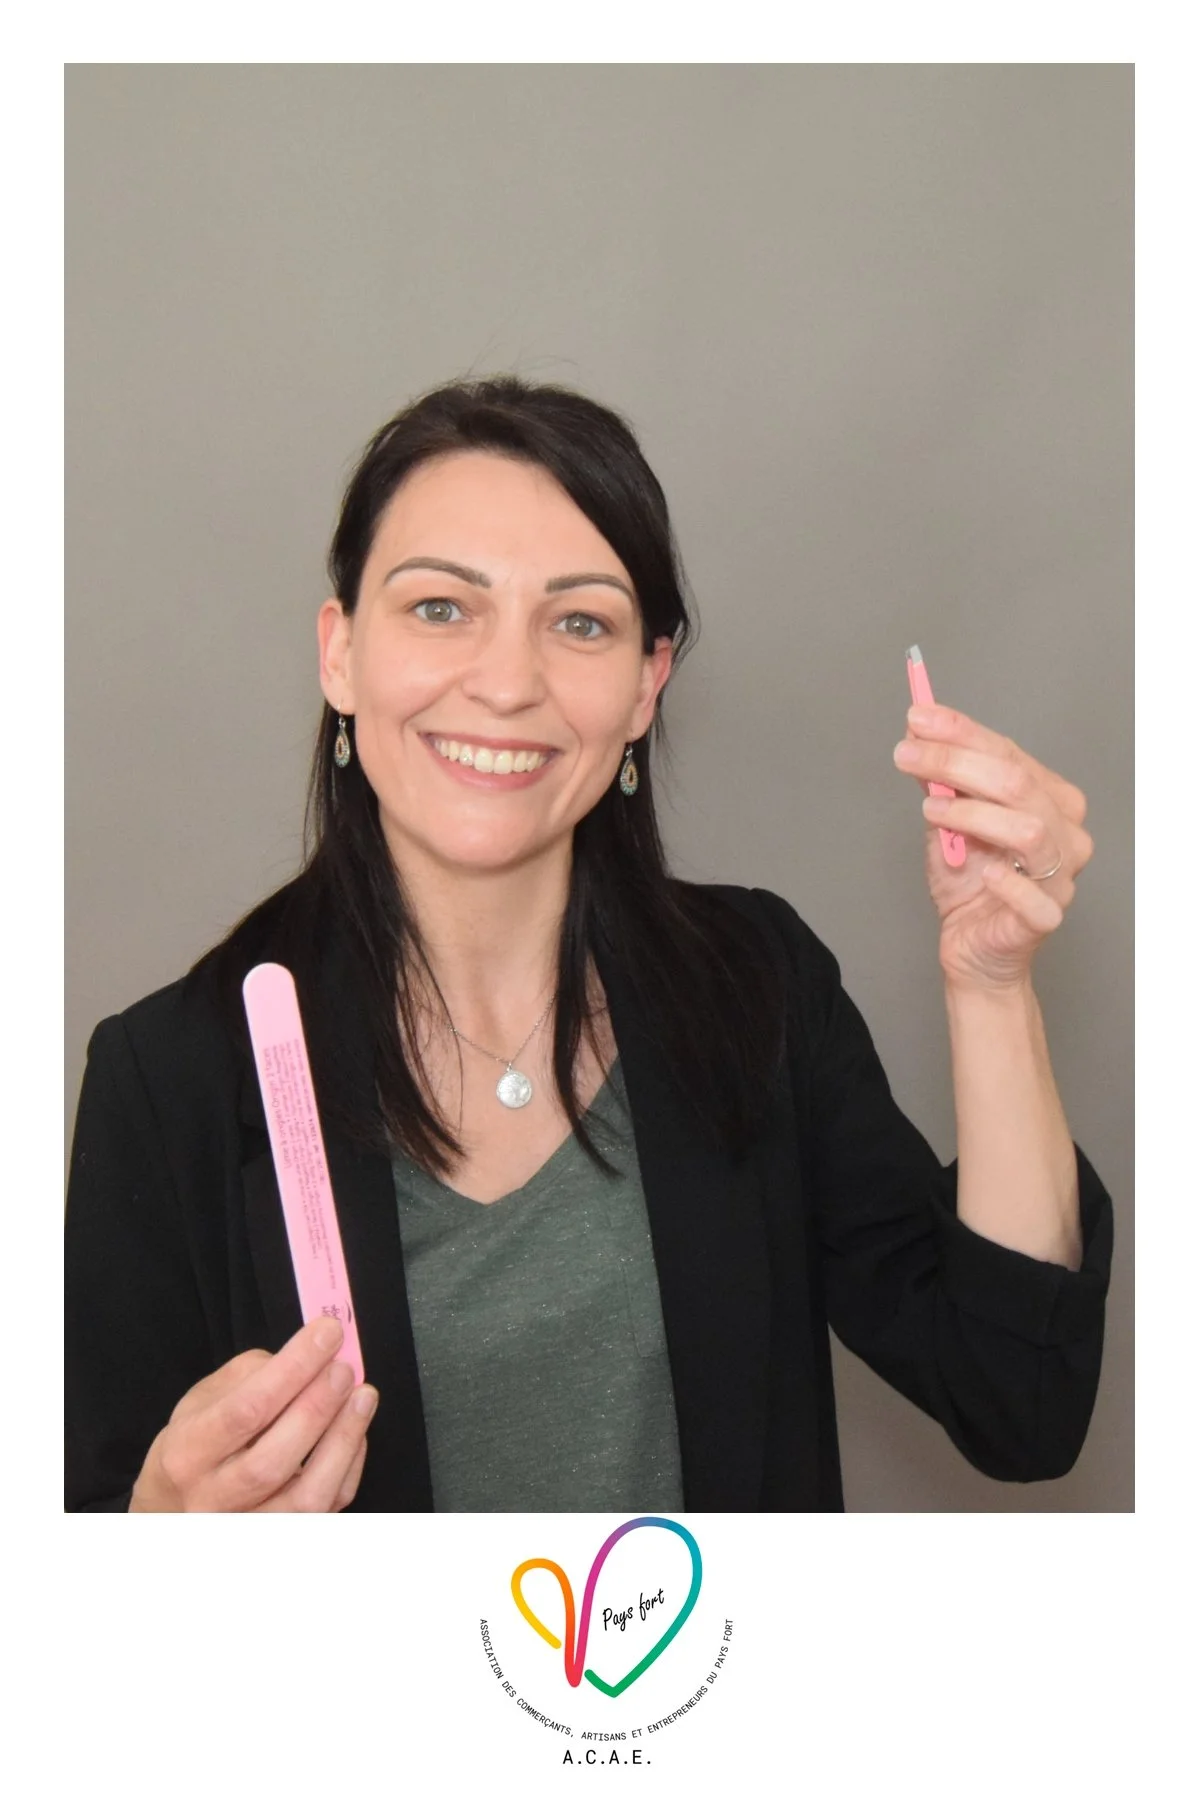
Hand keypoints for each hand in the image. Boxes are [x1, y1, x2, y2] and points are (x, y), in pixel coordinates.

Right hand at [129, 1317, 378, 1511]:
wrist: (175, 1511)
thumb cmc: (195, 1446)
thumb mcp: (202, 1400)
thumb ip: (250, 1375)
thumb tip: (308, 1360)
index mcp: (185, 1455)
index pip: (244, 1412)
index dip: (291, 1370)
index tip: (326, 1334)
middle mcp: (211, 1501)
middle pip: (272, 1460)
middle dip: (317, 1407)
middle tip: (343, 1368)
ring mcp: (247, 1528)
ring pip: (305, 1497)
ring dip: (343, 1440)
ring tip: (363, 1395)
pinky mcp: (281, 1538)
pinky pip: (327, 1508)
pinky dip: (349, 1466)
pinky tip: (355, 1430)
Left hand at [893, 702, 1093, 992]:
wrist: (973, 948)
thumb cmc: (970, 884)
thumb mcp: (949, 823)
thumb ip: (942, 783)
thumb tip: (919, 734)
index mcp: (1049, 799)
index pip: (1009, 753)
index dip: (962, 733)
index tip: (918, 718)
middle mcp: (1065, 832)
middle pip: (1017, 783)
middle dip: (956, 762)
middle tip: (908, 755)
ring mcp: (1062, 876)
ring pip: (1028, 830)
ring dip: (972, 814)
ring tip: (930, 810)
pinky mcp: (1047, 917)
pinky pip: (1034, 896)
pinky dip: (1007, 880)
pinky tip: (983, 872)